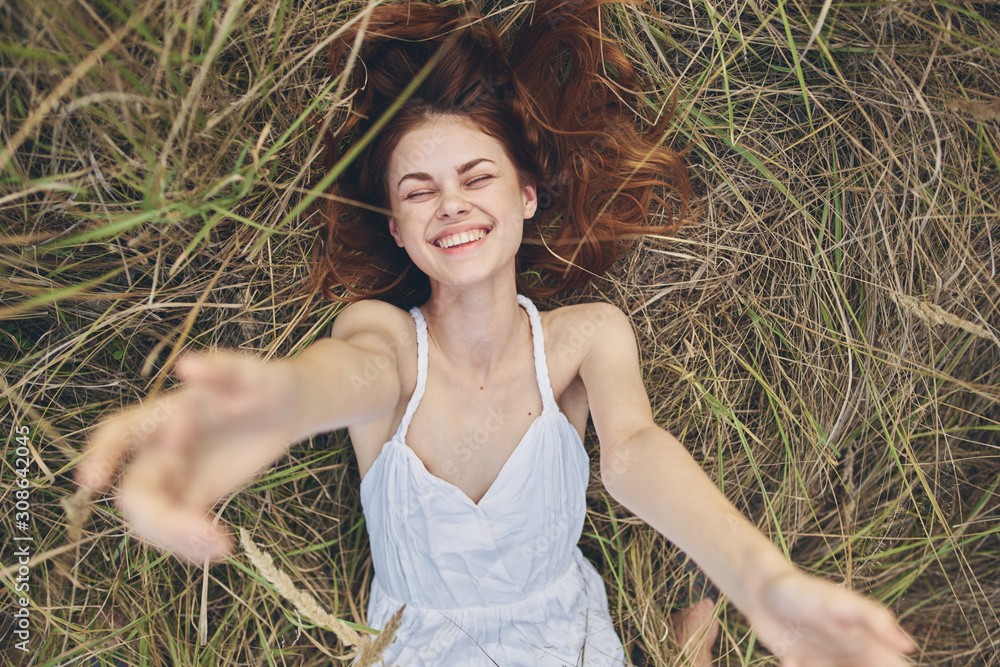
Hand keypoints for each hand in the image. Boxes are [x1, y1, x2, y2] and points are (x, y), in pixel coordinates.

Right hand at [75, 352, 300, 563]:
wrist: (285, 408)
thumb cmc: (264, 383)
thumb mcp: (252, 373)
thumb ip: (222, 368)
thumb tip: (187, 365)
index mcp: (163, 414)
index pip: (119, 433)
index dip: (100, 455)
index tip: (91, 482)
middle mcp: (159, 448)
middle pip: (136, 492)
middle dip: (159, 519)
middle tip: (204, 532)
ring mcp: (174, 477)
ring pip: (151, 519)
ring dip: (176, 539)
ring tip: (220, 546)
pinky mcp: (194, 497)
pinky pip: (177, 529)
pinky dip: (191, 546)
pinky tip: (221, 549)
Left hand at [747, 569, 915, 666]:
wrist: (762, 588)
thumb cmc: (804, 592)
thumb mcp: (839, 604)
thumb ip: (872, 619)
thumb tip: (908, 646)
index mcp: (867, 645)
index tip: (874, 666)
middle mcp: (850, 656)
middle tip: (826, 664)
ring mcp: (826, 662)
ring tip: (806, 662)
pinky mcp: (801, 664)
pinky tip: (789, 661)